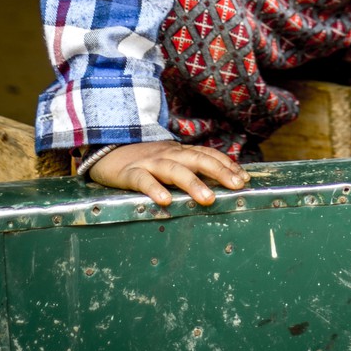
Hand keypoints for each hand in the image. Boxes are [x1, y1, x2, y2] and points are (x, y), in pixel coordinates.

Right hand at [88, 141, 249, 206]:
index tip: (244, 178)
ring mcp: (150, 162)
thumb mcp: (169, 160)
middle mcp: (168, 154)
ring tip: (208, 199)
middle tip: (237, 186)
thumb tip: (217, 183)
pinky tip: (165, 201)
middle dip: (219, 172)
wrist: (106, 149)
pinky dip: (155, 189)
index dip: (227, 165)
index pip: (208, 154)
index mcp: (179, 152)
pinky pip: (143, 181)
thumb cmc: (143, 161)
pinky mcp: (130, 173)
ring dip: (193, 184)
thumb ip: (188, 168)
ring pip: (174, 170)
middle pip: (198, 159)